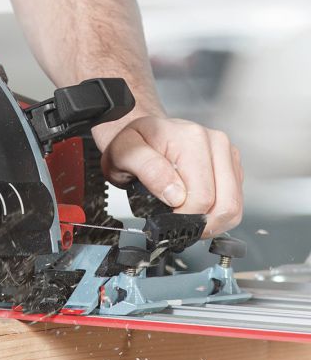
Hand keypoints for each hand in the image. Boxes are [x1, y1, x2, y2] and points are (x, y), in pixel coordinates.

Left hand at [94, 115, 243, 236]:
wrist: (142, 133)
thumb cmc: (133, 144)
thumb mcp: (125, 153)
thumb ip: (149, 170)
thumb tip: (176, 195)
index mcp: (192, 139)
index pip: (202, 197)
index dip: (184, 218)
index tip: (166, 221)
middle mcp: (216, 143)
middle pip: (225, 204)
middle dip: (200, 224)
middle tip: (176, 226)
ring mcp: (227, 154)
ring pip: (234, 206)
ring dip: (211, 222)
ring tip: (185, 219)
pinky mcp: (232, 166)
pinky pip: (236, 202)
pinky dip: (217, 214)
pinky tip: (196, 210)